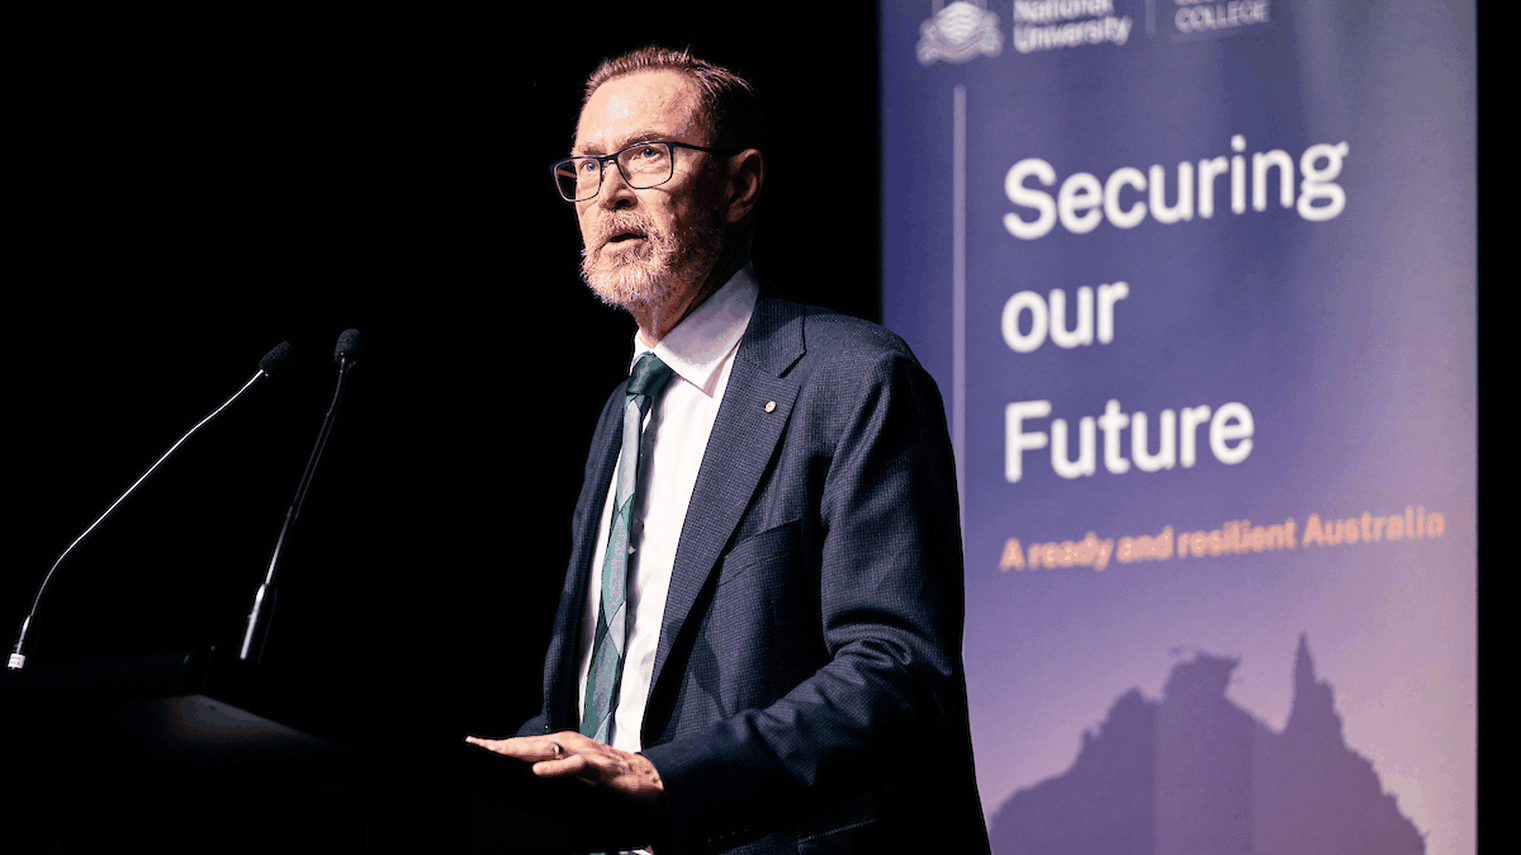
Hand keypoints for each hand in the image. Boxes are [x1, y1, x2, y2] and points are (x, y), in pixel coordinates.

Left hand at [465, 731, 664, 808]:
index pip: (525, 746)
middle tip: (475, 746)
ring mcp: (586, 753)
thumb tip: (531, 775)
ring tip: (496, 753)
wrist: (650, 780)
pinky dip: (556, 769)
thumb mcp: (578, 777)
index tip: (474, 744)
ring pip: (547, 749)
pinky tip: (537, 772)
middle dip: (501, 746)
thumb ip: (557, 774)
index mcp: (565, 746)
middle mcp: (572, 744)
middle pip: (529, 744)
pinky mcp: (600, 768)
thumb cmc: (613, 779)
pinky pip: (575, 767)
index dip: (500, 746)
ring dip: (520, 751)